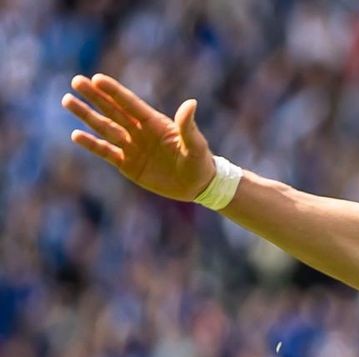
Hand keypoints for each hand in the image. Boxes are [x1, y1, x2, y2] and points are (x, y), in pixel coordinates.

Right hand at [62, 74, 214, 201]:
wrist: (197, 185)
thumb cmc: (200, 161)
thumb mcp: (195, 145)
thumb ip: (187, 126)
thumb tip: (190, 104)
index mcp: (155, 123)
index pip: (130, 104)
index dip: (114, 92)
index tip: (97, 78)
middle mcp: (139, 131)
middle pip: (113, 110)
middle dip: (94, 97)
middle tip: (76, 81)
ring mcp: (131, 146)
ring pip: (104, 128)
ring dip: (87, 115)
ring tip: (68, 100)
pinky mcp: (127, 164)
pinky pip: (106, 152)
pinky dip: (91, 144)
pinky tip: (76, 135)